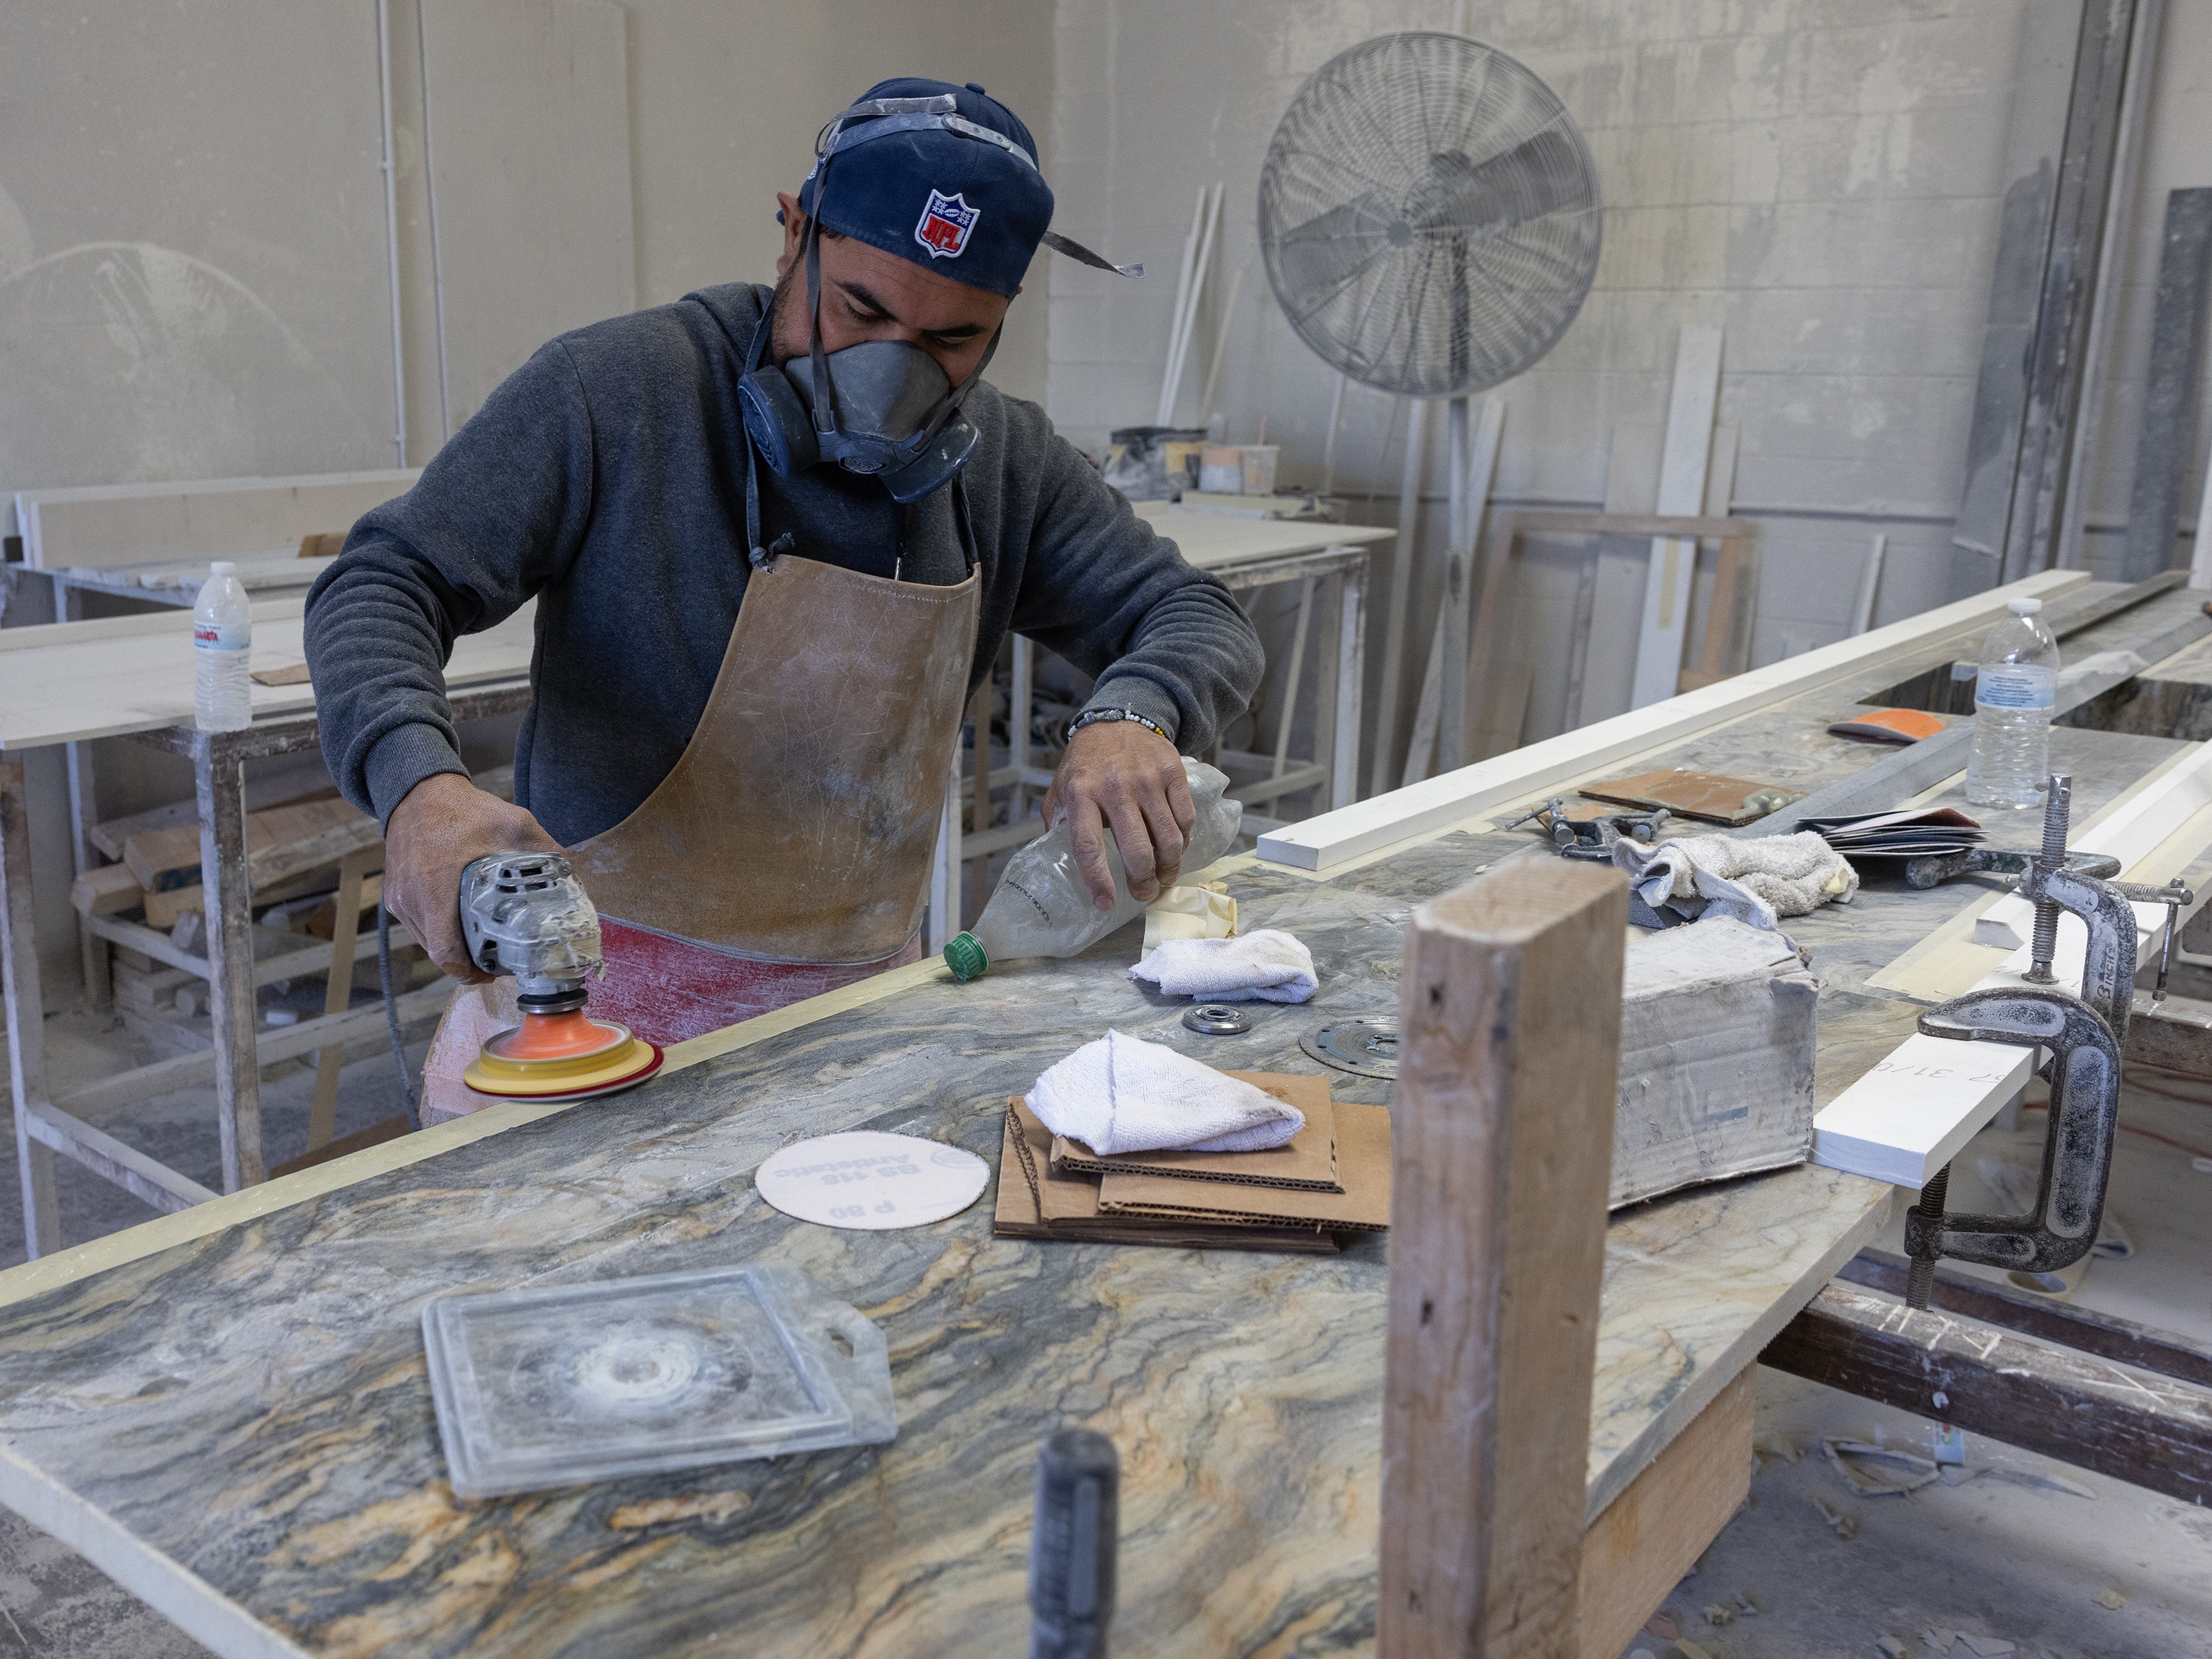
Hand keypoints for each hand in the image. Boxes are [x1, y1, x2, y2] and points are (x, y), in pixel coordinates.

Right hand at [382, 772, 563, 981]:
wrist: (417, 790)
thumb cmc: (463, 808)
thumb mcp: (515, 823)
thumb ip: (548, 853)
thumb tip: (576, 884)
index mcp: (435, 886)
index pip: (446, 951)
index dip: (470, 972)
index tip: (494, 972)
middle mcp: (411, 898)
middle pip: (439, 953)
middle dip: (469, 963)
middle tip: (499, 960)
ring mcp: (400, 898)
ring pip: (428, 943)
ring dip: (455, 948)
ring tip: (485, 945)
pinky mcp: (395, 895)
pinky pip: (419, 926)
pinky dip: (441, 931)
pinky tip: (464, 924)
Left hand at [1041, 721, 1195, 909]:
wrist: (1116, 722)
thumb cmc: (1085, 766)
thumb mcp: (1059, 791)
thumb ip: (1057, 825)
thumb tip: (1054, 866)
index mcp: (1080, 794)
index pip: (1088, 846)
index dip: (1098, 880)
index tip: (1105, 903)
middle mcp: (1114, 786)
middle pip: (1137, 849)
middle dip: (1143, 882)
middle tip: (1143, 893)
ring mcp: (1147, 779)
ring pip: (1169, 838)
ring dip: (1169, 867)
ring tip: (1164, 877)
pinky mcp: (1173, 772)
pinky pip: (1185, 818)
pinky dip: (1184, 840)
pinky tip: (1176, 848)